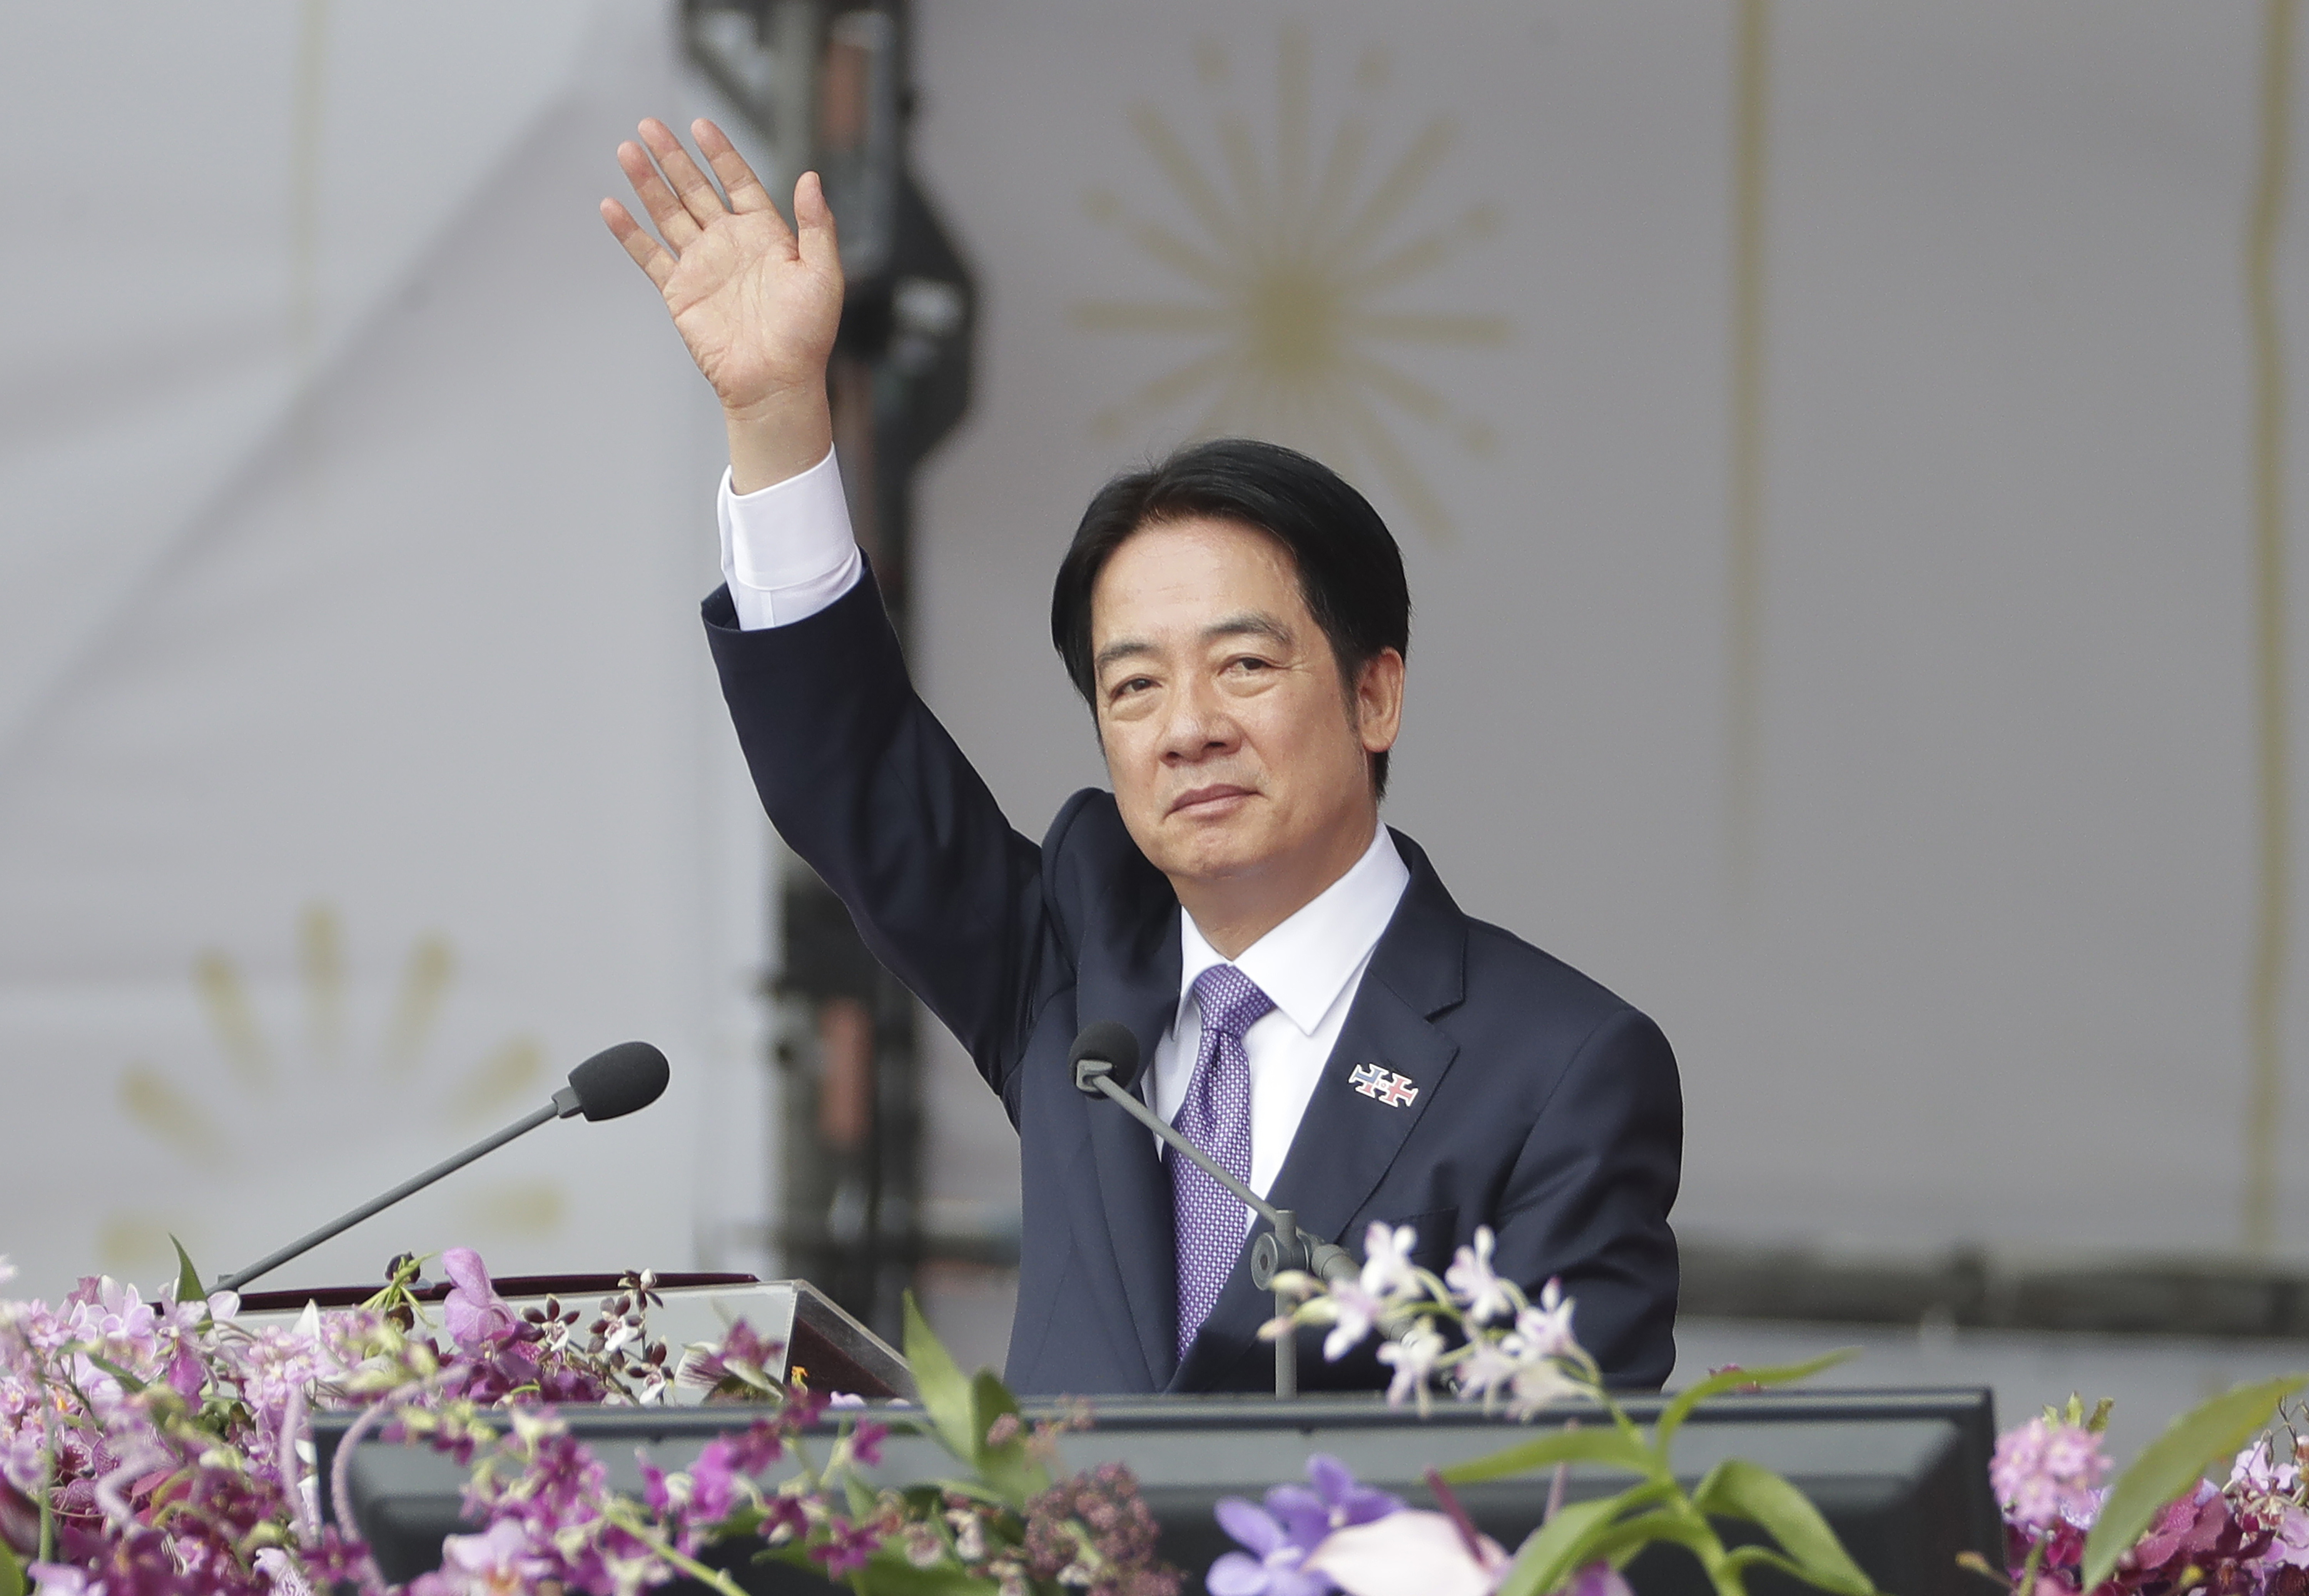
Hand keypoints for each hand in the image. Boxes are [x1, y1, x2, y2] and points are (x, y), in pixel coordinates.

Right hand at [602, 118, 841, 490]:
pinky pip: (649, 256)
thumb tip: (811, 178)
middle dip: (673, 157)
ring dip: (647, 183)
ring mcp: (702, 266)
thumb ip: (817, 225)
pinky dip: (629, 232)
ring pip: (668, 213)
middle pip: (695, 189)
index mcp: (765, 234)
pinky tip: (611, 206)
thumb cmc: (807, 334)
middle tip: (649, 125)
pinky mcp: (679, 292)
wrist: (776, 381)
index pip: (738, 181)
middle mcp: (730, 244)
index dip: (720, 153)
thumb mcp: (823, 274)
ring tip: (628, 149)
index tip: (701, 125)